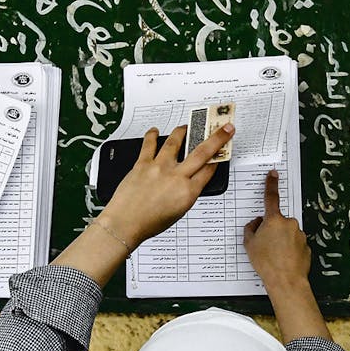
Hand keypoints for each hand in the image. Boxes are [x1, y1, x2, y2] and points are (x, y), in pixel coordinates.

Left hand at [99, 124, 233, 247]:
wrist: (125, 223)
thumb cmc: (149, 223)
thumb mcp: (178, 212)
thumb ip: (186, 193)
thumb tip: (190, 180)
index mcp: (188, 192)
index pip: (209, 169)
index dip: (219, 157)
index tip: (223, 149)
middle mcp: (175, 176)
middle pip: (202, 153)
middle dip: (217, 138)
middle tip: (224, 129)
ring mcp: (159, 168)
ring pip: (175, 142)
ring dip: (182, 132)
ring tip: (186, 127)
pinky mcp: (142, 164)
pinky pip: (149, 145)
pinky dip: (151, 135)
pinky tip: (154, 131)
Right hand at [244, 171, 329, 341]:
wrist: (286, 280)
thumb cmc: (267, 263)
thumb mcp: (249, 244)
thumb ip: (251, 229)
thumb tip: (256, 224)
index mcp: (274, 220)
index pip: (271, 197)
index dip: (271, 184)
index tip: (273, 174)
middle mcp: (289, 224)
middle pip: (277, 222)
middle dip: (272, 230)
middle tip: (265, 246)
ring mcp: (300, 234)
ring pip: (287, 234)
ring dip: (281, 241)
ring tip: (274, 257)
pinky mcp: (306, 245)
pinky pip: (295, 244)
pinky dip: (289, 250)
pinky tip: (283, 260)